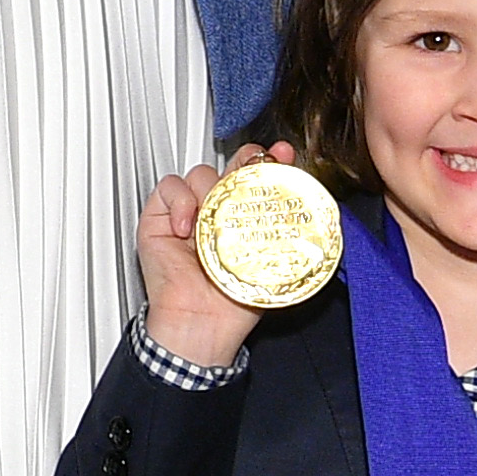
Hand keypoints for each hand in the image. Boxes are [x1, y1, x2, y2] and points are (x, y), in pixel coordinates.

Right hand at [132, 143, 287, 368]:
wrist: (202, 322)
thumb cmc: (236, 303)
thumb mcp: (271, 263)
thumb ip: (286, 236)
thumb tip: (316, 216)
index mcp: (245, 219)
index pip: (257, 179)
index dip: (271, 162)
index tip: (285, 154)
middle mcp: (217, 211)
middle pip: (231, 167)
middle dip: (247, 159)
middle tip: (257, 164)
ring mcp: (189, 211)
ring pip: (201, 173)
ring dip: (210, 191)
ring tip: (215, 221)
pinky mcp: (160, 216)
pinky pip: (169, 188)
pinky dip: (179, 201)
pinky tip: (187, 227)